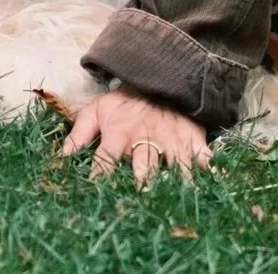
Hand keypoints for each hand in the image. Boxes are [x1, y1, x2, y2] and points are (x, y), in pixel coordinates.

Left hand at [59, 88, 211, 185]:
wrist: (156, 77)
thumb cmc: (124, 102)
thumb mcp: (97, 110)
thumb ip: (79, 132)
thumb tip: (62, 155)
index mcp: (119, 134)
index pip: (105, 159)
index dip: (99, 177)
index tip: (95, 197)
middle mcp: (145, 139)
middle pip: (144, 164)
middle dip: (143, 182)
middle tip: (142, 200)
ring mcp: (171, 140)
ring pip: (174, 163)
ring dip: (176, 181)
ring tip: (178, 199)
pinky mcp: (192, 139)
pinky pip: (203, 156)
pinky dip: (209, 169)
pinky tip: (215, 180)